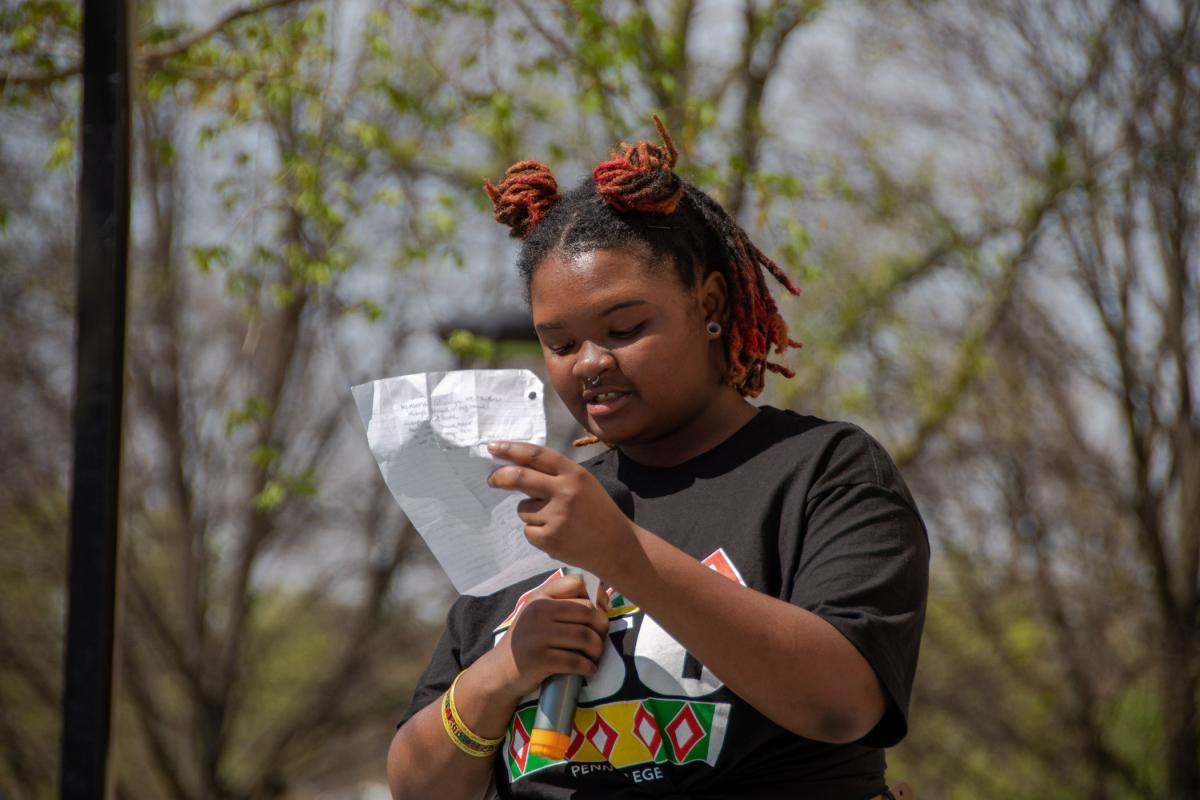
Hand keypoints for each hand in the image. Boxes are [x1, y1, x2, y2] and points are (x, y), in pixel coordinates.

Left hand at [486, 441, 638, 578]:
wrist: (617, 546)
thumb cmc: (597, 512)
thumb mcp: (583, 484)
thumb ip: (555, 475)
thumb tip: (516, 467)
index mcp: (574, 473)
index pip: (536, 455)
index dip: (511, 449)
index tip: (493, 447)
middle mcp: (565, 491)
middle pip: (520, 478)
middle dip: (500, 477)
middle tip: (492, 480)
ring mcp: (556, 516)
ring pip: (523, 509)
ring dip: (530, 513)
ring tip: (555, 520)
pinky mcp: (550, 538)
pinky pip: (528, 531)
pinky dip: (537, 533)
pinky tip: (557, 535)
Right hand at [489, 573, 610, 702]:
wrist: (501, 670)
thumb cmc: (528, 640)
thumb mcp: (539, 614)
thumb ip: (563, 603)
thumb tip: (604, 602)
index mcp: (541, 596)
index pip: (579, 583)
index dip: (597, 596)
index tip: (602, 611)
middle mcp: (539, 611)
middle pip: (588, 611)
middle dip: (601, 627)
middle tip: (600, 639)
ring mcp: (538, 635)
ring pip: (585, 637)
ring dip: (597, 649)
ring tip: (595, 656)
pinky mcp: (540, 659)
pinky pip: (575, 661)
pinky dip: (587, 666)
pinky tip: (588, 669)